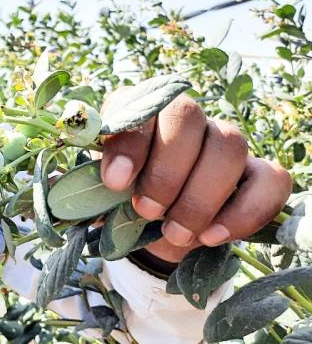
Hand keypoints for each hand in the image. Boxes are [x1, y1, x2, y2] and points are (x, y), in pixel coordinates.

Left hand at [99, 91, 291, 263]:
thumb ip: (87, 187)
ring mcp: (223, 141)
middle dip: (166, 170)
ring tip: (175, 233)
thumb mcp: (97, 193)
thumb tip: (73, 189)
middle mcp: (184, 117)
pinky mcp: (256, 173)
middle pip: (188, 117)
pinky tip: (212, 236)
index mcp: (139, 111)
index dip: (129, 144)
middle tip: (145, 210)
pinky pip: (271, 179)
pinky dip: (245, 211)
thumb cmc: (120, 200)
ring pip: (228, 145)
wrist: (152, 228)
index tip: (115, 182)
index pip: (139, 106)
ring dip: (200, 195)